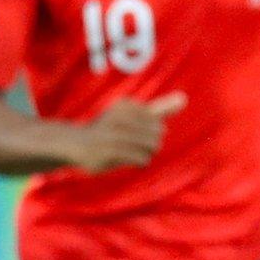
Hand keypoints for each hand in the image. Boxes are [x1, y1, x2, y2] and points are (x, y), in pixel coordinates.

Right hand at [71, 93, 187, 173]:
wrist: (75, 144)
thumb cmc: (109, 129)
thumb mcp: (133, 115)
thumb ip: (160, 107)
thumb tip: (185, 98)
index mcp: (125, 105)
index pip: (156, 121)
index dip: (150, 131)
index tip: (133, 132)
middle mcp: (120, 116)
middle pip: (158, 132)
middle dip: (151, 142)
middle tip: (134, 144)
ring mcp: (114, 134)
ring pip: (152, 145)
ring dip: (146, 153)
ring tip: (133, 152)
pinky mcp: (111, 151)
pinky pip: (142, 158)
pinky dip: (141, 161)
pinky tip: (131, 160)